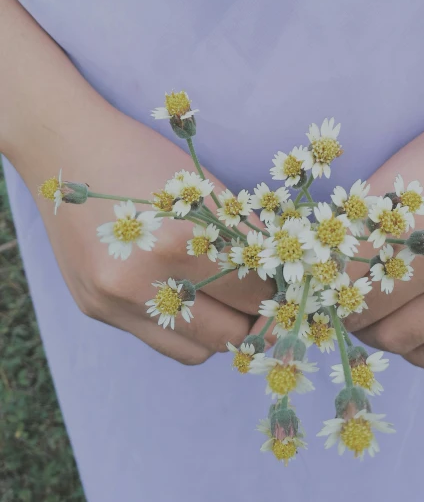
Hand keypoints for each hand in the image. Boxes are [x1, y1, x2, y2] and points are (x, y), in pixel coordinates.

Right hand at [31, 109, 276, 364]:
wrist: (64, 150)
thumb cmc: (143, 158)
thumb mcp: (204, 190)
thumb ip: (243, 240)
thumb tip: (282, 282)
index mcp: (174, 244)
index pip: (248, 294)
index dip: (274, 292)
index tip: (282, 286)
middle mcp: (137, 284)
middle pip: (225, 336)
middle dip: (253, 320)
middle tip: (260, 300)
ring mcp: (112, 304)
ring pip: (193, 351)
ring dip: (218, 331)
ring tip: (223, 300)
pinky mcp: (95, 311)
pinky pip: (159, 339)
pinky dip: (184, 327)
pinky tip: (185, 296)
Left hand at [345, 9, 423, 371]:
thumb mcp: (397, 172)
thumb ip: (360, 221)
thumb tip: (316, 268)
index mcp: (403, 213)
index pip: (338, 273)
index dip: (316, 289)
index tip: (310, 292)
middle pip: (366, 308)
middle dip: (342, 312)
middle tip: (337, 307)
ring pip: (401, 337)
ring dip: (373, 335)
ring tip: (370, 322)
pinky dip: (422, 358)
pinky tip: (411, 344)